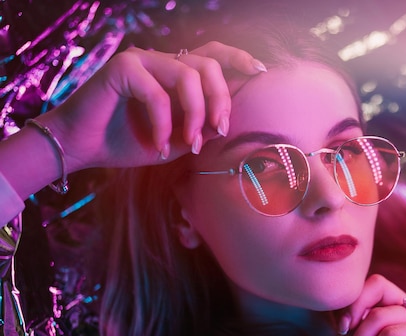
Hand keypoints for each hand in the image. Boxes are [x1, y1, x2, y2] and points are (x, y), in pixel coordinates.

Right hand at [36, 42, 265, 172]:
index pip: (213, 56)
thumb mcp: (177, 140)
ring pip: (188, 76)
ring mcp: (142, 60)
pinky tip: (160, 145)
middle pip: (208, 65)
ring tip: (190, 144)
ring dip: (195, 114)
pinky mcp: (123, 67)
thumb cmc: (129, 143)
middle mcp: (162, 61)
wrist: (84, 148)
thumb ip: (201, 129)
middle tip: (220, 130)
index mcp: (177, 73)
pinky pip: (157, 93)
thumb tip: (224, 123)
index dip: (238, 59)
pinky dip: (164, 123)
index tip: (260, 73)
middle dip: (221, 100)